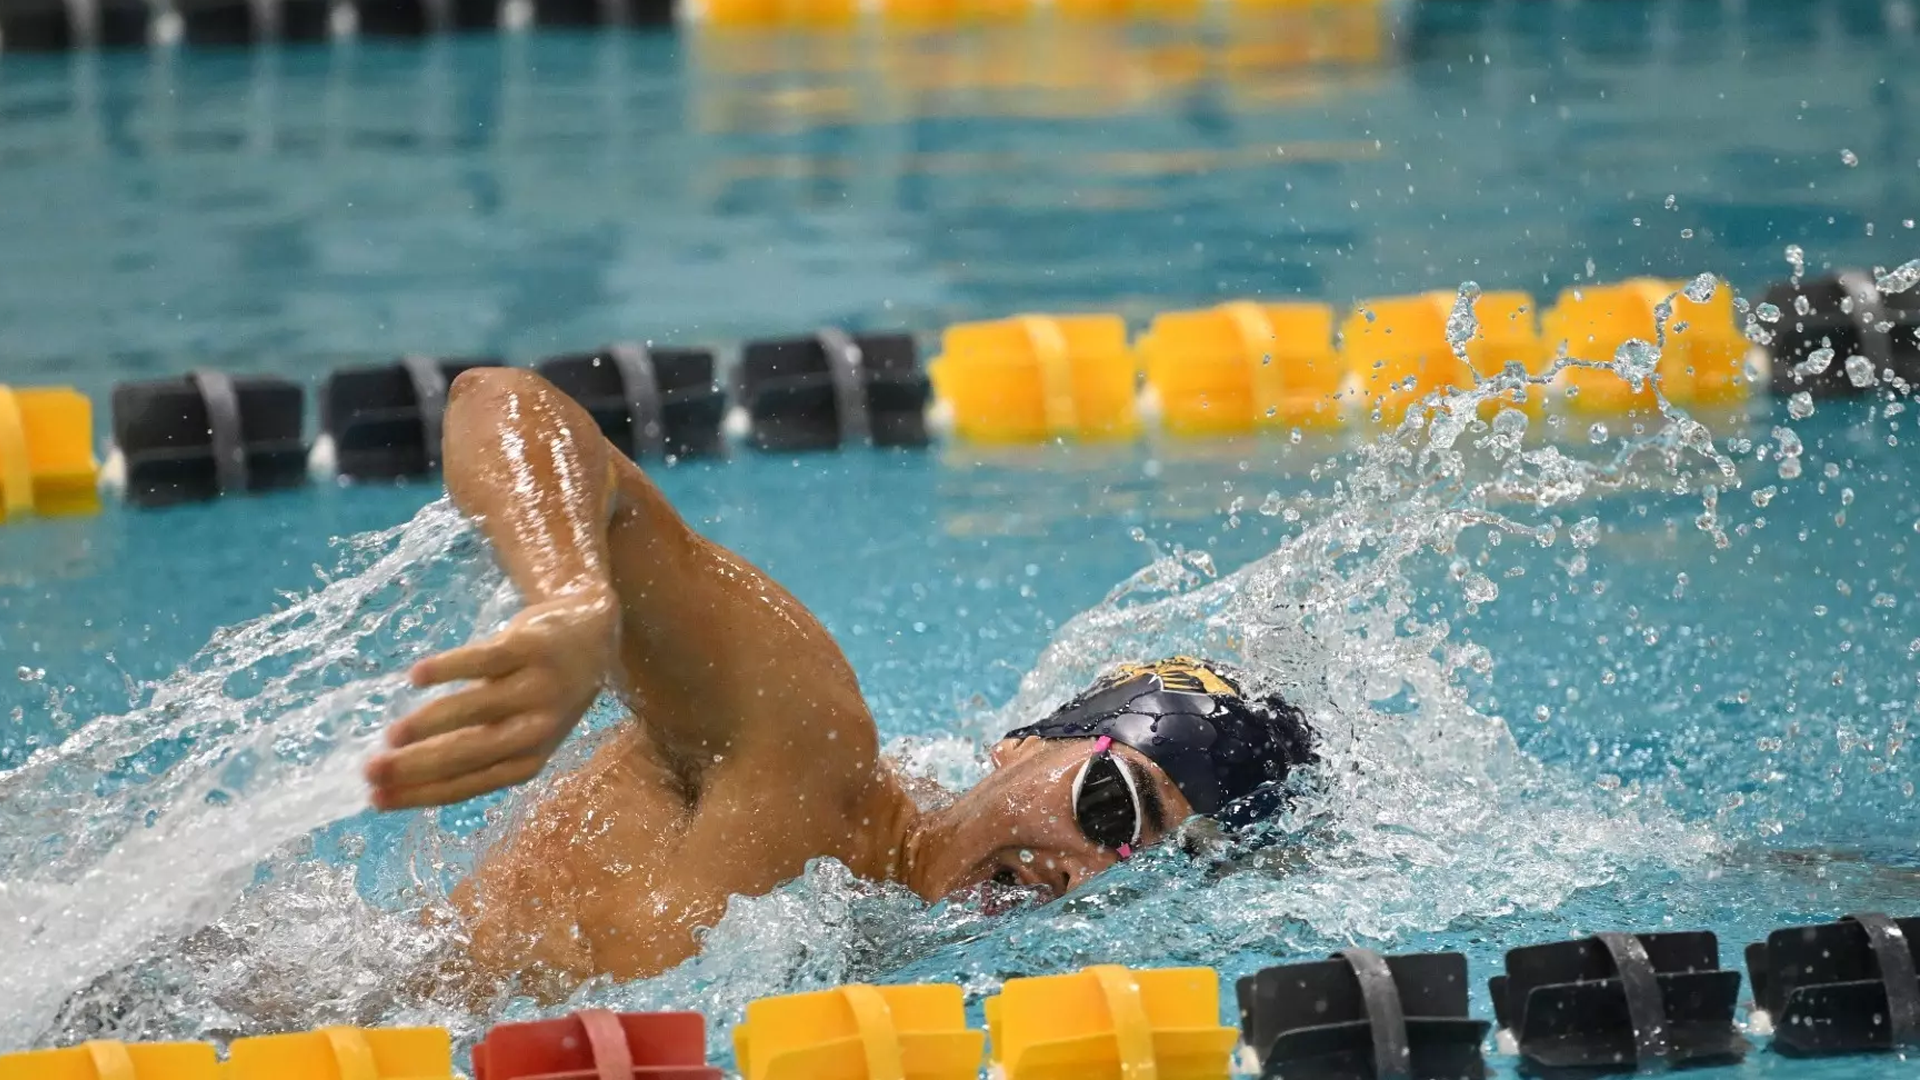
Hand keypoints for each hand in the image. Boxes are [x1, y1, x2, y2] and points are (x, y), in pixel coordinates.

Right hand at [366, 588, 618, 809]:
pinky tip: (416, 677)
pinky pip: (483, 660)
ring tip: (391, 734)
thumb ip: (473, 751)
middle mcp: (535, 729)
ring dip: (428, 723)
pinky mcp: (529, 647)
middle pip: (467, 753)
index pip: (465, 785)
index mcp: (527, 760)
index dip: (419, 793)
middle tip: (370, 770)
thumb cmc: (541, 696)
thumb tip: (403, 774)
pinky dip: (448, 669)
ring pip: (473, 709)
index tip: (375, 800)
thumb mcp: (518, 734)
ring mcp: (535, 687)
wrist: (592, 637)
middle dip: (415, 766)